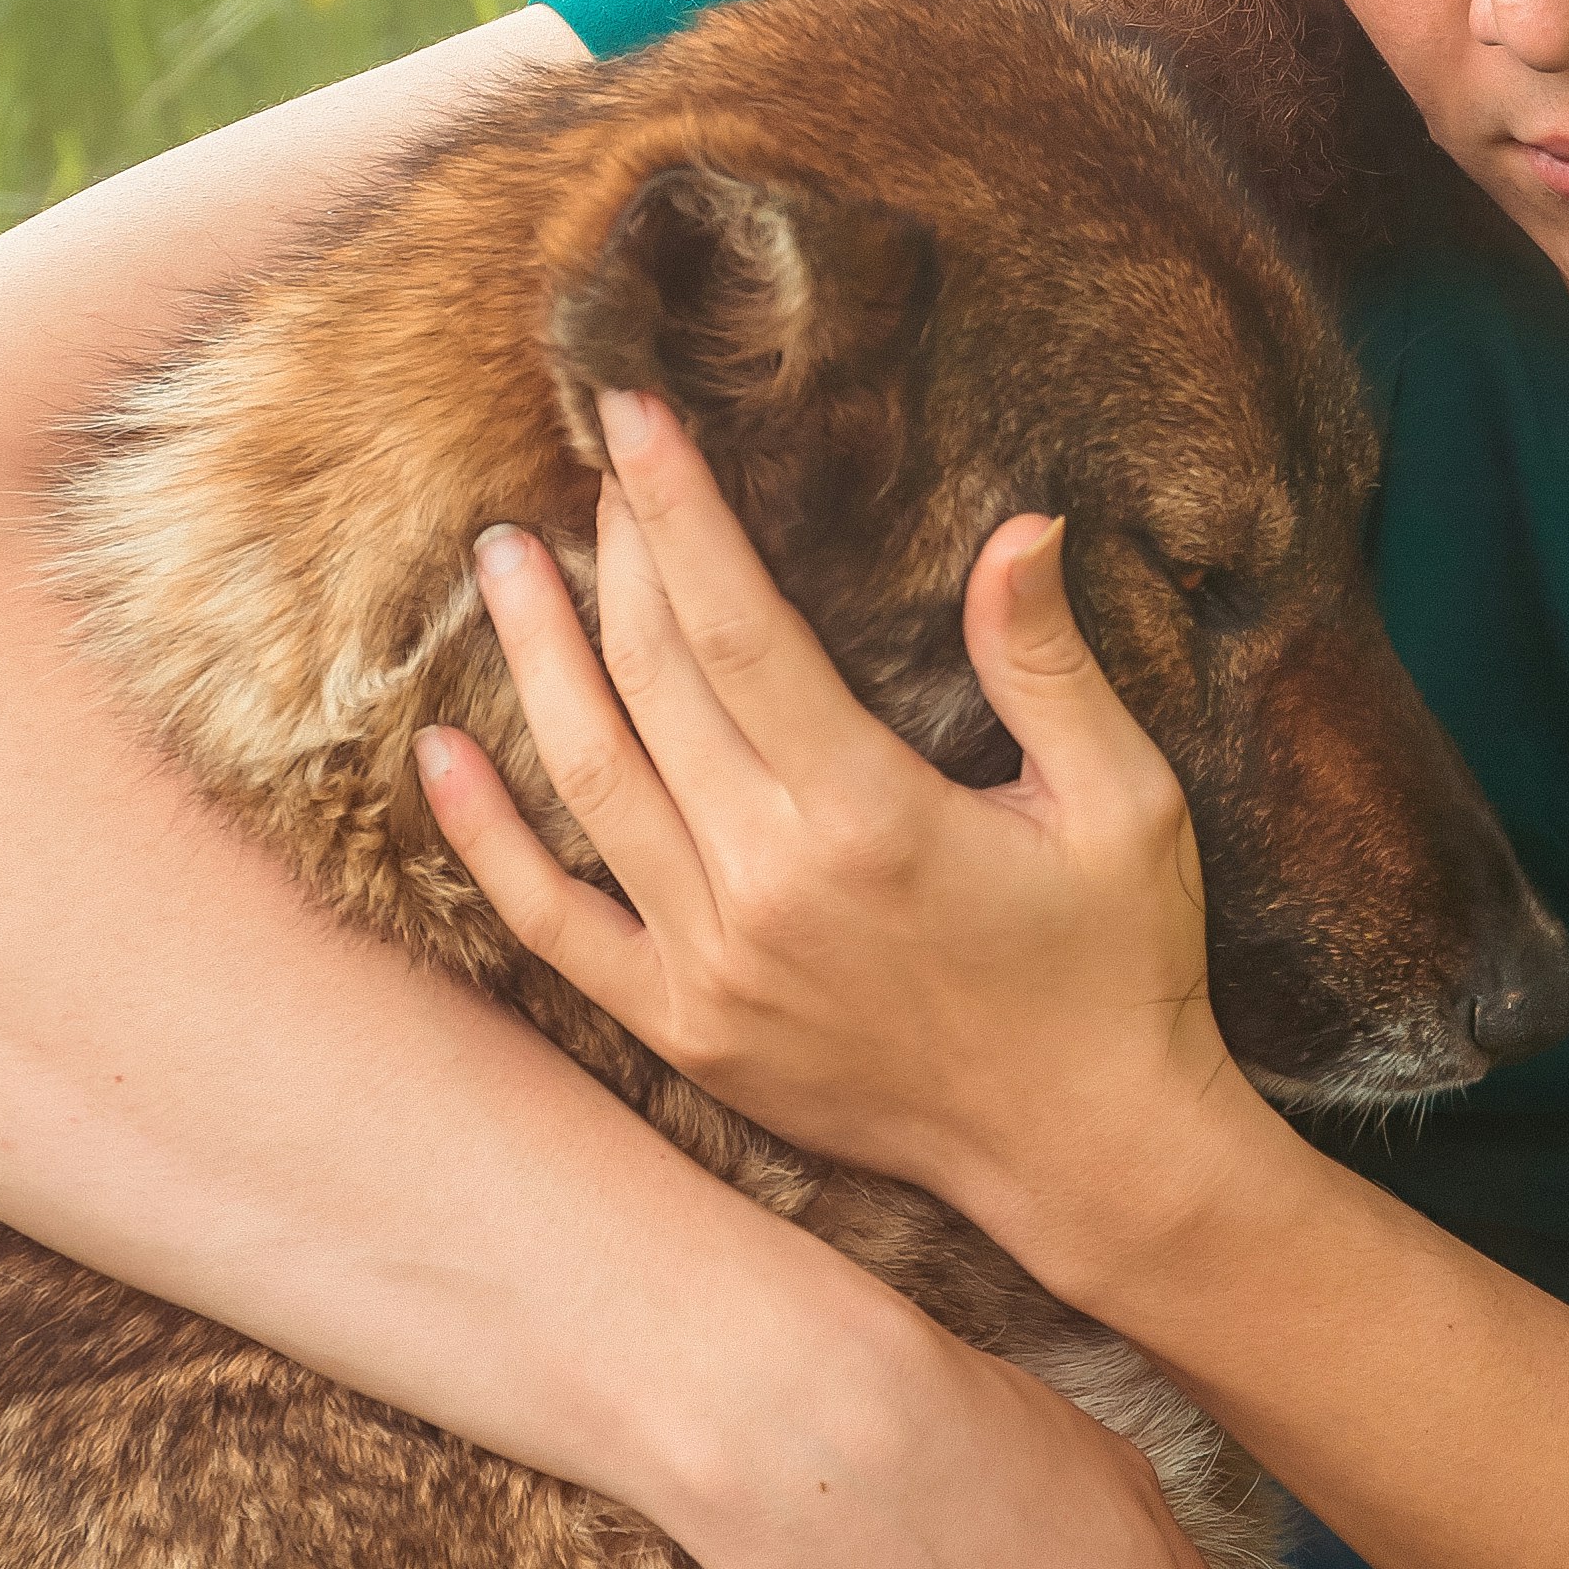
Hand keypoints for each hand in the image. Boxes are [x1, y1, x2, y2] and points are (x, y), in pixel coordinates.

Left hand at [415, 388, 1244, 1266]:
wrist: (1084, 1152)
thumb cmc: (1115, 965)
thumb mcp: (1124, 802)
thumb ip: (1049, 664)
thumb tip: (1020, 527)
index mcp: (873, 815)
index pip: (740, 625)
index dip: (679, 512)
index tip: (633, 416)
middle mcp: (769, 886)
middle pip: (654, 682)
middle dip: (615, 560)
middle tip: (591, 469)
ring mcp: (711, 965)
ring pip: (589, 779)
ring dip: (537, 660)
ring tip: (504, 563)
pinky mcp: (684, 1027)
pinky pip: (553, 923)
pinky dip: (485, 840)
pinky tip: (444, 751)